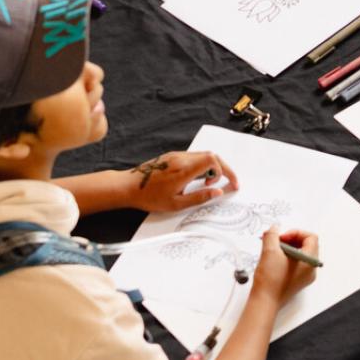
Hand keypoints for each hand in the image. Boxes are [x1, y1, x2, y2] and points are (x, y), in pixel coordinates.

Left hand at [120, 150, 239, 213]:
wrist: (128, 187)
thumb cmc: (150, 198)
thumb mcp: (176, 204)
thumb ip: (199, 197)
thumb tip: (218, 192)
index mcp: (184, 169)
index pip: (213, 161)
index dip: (226, 171)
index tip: (231, 184)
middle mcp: (181, 158)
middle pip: (211, 155)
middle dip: (224, 169)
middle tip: (229, 183)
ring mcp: (176, 155)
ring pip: (203, 155)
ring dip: (212, 168)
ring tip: (208, 185)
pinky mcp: (172, 156)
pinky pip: (193, 157)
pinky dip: (202, 166)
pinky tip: (197, 180)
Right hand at [248, 228, 318, 304]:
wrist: (264, 302)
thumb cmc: (270, 281)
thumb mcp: (270, 251)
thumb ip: (272, 235)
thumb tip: (274, 228)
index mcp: (310, 261)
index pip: (311, 237)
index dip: (295, 233)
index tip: (282, 237)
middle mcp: (310, 270)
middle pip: (306, 245)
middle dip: (290, 239)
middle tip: (275, 242)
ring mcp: (304, 276)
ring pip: (300, 254)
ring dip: (286, 248)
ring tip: (272, 250)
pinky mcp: (296, 281)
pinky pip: (295, 263)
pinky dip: (285, 257)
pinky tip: (272, 259)